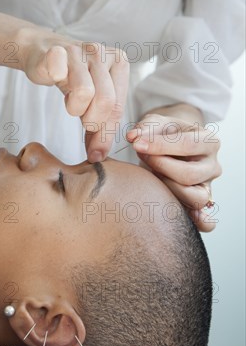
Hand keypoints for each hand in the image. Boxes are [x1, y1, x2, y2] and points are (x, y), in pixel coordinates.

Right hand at [19, 28, 128, 162]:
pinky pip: (58, 72)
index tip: (96, 153)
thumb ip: (102, 125)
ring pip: (84, 92)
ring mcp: (78, 51)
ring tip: (70, 102)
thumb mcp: (94, 101)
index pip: (118, 107)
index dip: (106, 134)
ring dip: (74, 107)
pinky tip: (55, 79)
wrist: (43, 52)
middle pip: (105, 101)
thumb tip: (98, 156)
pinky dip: (55, 80)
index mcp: (119, 62)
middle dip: (92, 122)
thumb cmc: (72, 79)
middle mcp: (101, 53)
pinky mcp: (55, 51)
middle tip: (82, 121)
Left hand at [126, 114, 221, 231]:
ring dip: (166, 189)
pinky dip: (198, 222)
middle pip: (189, 174)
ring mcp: (207, 187)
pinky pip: (206, 222)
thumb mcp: (156, 123)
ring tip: (151, 176)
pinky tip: (179, 218)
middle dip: (160, 166)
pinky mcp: (199, 205)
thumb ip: (145, 128)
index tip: (136, 144)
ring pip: (194, 198)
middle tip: (141, 157)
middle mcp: (213, 166)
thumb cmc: (164, 134)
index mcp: (208, 141)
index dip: (159, 145)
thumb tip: (133, 138)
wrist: (171, 145)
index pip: (188, 145)